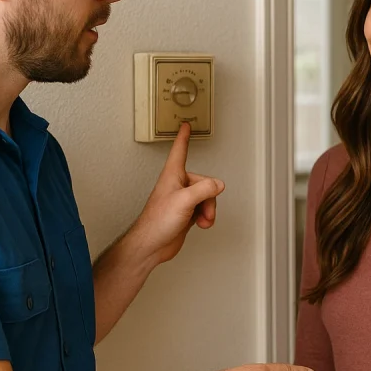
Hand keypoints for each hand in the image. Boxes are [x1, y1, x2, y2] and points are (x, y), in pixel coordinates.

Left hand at [131, 123, 224, 265]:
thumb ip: (204, 189)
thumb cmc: (157, 221)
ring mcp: (182, 200)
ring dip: (209, 210)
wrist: (152, 245)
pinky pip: (204, 209)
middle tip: (203, 210)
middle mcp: (178, 185)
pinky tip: (200, 224)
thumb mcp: (184, 201)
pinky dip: (206, 217)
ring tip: (202, 220)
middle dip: (209, 198)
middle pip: (205, 182)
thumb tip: (218, 184)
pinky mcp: (186, 213)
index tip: (185, 125)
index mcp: (173, 176)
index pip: (180, 150)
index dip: (183, 137)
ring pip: (207, 197)